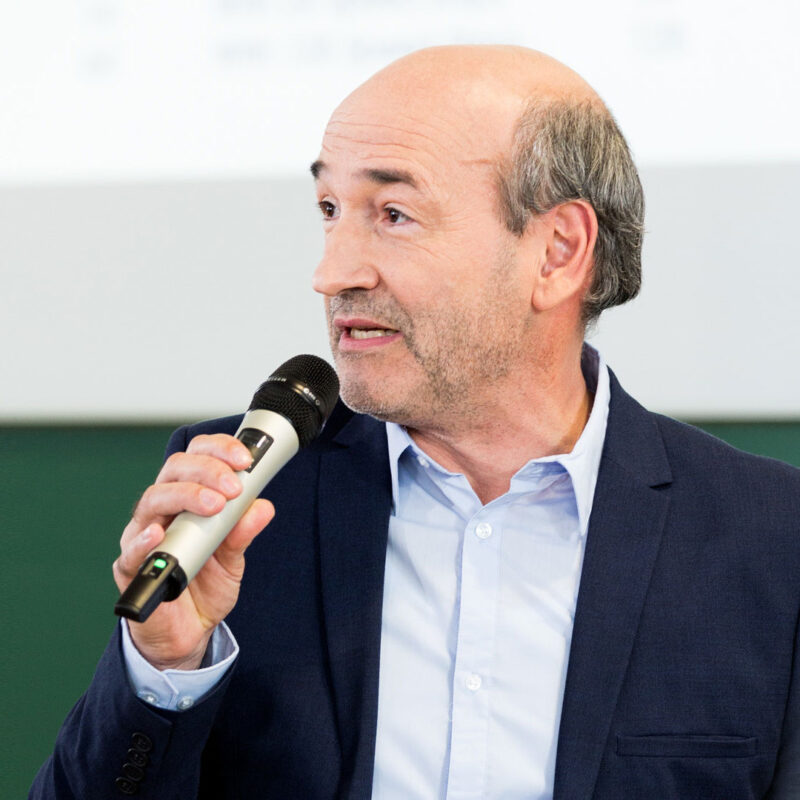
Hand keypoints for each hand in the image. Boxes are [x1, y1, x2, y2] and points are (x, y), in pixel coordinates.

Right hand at [113, 434, 274, 670]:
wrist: (189, 631)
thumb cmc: (206, 585)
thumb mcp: (234, 557)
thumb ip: (244, 531)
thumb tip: (263, 507)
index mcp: (188, 498)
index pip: (197, 457)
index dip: (218, 450)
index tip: (245, 458)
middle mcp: (163, 510)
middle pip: (174, 470)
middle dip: (207, 471)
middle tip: (233, 487)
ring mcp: (143, 536)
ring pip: (153, 500)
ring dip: (185, 496)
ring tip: (214, 505)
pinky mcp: (130, 567)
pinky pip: (131, 550)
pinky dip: (144, 539)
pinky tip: (159, 533)